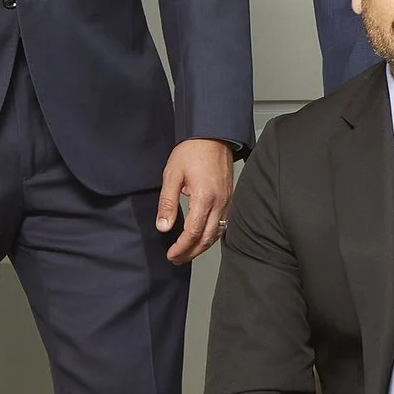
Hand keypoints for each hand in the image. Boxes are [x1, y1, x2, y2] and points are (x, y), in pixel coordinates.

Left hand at [156, 137, 234, 262]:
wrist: (213, 135)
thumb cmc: (192, 151)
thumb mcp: (172, 176)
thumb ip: (168, 203)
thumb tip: (163, 226)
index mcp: (204, 198)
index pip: (193, 232)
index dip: (181, 247)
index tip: (171, 254)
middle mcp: (219, 202)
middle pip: (207, 238)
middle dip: (191, 252)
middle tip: (177, 258)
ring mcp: (227, 201)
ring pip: (217, 233)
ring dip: (202, 246)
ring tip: (188, 252)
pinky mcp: (229, 198)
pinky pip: (223, 223)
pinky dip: (212, 235)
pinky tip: (203, 236)